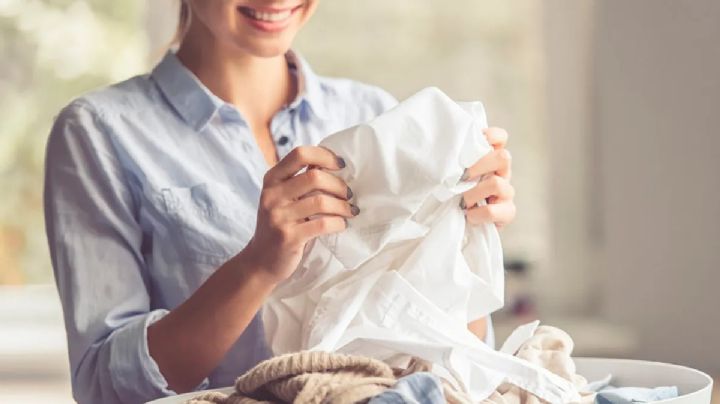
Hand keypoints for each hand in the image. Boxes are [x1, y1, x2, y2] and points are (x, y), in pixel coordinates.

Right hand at [243, 146, 357, 283]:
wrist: (260, 261)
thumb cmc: (280, 225)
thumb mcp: (282, 198)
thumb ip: (300, 181)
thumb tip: (334, 164)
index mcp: (272, 180)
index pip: (299, 154)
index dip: (324, 155)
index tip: (340, 165)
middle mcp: (272, 195)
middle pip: (314, 177)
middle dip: (338, 185)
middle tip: (348, 195)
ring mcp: (278, 217)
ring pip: (321, 201)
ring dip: (342, 206)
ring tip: (350, 211)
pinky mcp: (288, 237)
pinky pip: (322, 224)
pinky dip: (338, 223)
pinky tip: (342, 225)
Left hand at [460, 127, 515, 227]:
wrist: (453, 223)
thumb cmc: (450, 194)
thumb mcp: (450, 174)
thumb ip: (453, 160)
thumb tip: (440, 149)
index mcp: (489, 158)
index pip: (500, 138)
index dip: (491, 136)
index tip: (474, 144)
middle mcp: (501, 172)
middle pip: (503, 157)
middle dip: (479, 166)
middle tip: (461, 177)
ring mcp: (506, 192)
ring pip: (497, 184)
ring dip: (473, 194)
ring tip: (462, 202)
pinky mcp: (507, 212)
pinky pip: (496, 210)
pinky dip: (479, 213)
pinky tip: (469, 216)